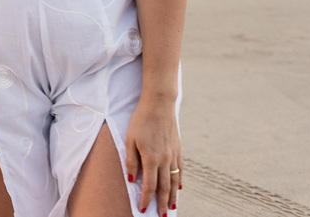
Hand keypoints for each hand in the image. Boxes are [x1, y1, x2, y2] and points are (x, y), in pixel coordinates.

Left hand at [125, 94, 180, 215]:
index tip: (143, 210)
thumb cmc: (140, 120)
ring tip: (172, 208)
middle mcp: (165, 160)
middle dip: (162, 204)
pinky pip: (180, 170)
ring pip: (174, 181)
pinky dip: (179, 181)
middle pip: (164, 187)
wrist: (159, 104)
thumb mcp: (129, 140)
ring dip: (173, 196)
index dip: (146, 199)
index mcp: (152, 159)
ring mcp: (174, 155)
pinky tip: (179, 188)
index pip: (150, 185)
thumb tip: (131, 179)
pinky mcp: (178, 149)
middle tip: (162, 216)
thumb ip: (131, 160)